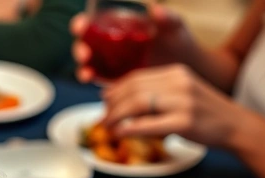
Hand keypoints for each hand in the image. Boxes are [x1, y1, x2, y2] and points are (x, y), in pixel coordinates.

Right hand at [71, 4, 195, 82]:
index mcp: (118, 25)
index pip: (93, 22)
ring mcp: (110, 62)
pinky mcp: (113, 79)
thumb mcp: (175, 28)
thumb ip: (168, 18)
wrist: (185, 68)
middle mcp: (109, 43)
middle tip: (85, 53)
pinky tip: (93, 81)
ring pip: (87, 63)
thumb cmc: (179, 43)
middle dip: (79, 49)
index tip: (81, 25)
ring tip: (87, 73)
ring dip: (83, 68)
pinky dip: (91, 79)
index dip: (82, 23)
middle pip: (85, 44)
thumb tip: (155, 9)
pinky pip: (98, 79)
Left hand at [100, 64, 241, 146]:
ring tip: (107, 127)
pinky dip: (129, 129)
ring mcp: (183, 102)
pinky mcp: (185, 122)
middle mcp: (180, 82)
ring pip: (138, 103)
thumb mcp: (179, 93)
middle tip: (103, 119)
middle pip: (133, 89)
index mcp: (176, 73)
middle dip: (112, 105)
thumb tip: (109, 94)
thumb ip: (151, 92)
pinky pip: (149, 124)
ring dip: (116, 116)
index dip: (115, 90)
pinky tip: (120, 133)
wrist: (235, 125)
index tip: (104, 102)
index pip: (136, 77)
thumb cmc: (202, 113)